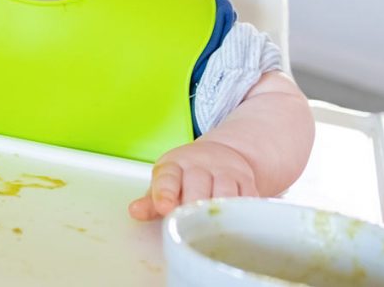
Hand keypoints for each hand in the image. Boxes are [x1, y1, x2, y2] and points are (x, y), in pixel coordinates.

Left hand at [128, 139, 258, 219]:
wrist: (220, 155)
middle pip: (197, 184)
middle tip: (189, 224)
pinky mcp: (245, 181)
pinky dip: (243, 212)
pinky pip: (247, 198)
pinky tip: (239, 224)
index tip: (164, 208)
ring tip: (214, 228)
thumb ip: (151, 201)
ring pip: (225, 191)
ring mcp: (224, 171)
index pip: (168, 176)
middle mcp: (199, 164)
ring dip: (219, 210)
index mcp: (174, 165)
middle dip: (193, 205)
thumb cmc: (185, 177)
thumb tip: (135, 211)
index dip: (165, 192)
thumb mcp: (166, 183)